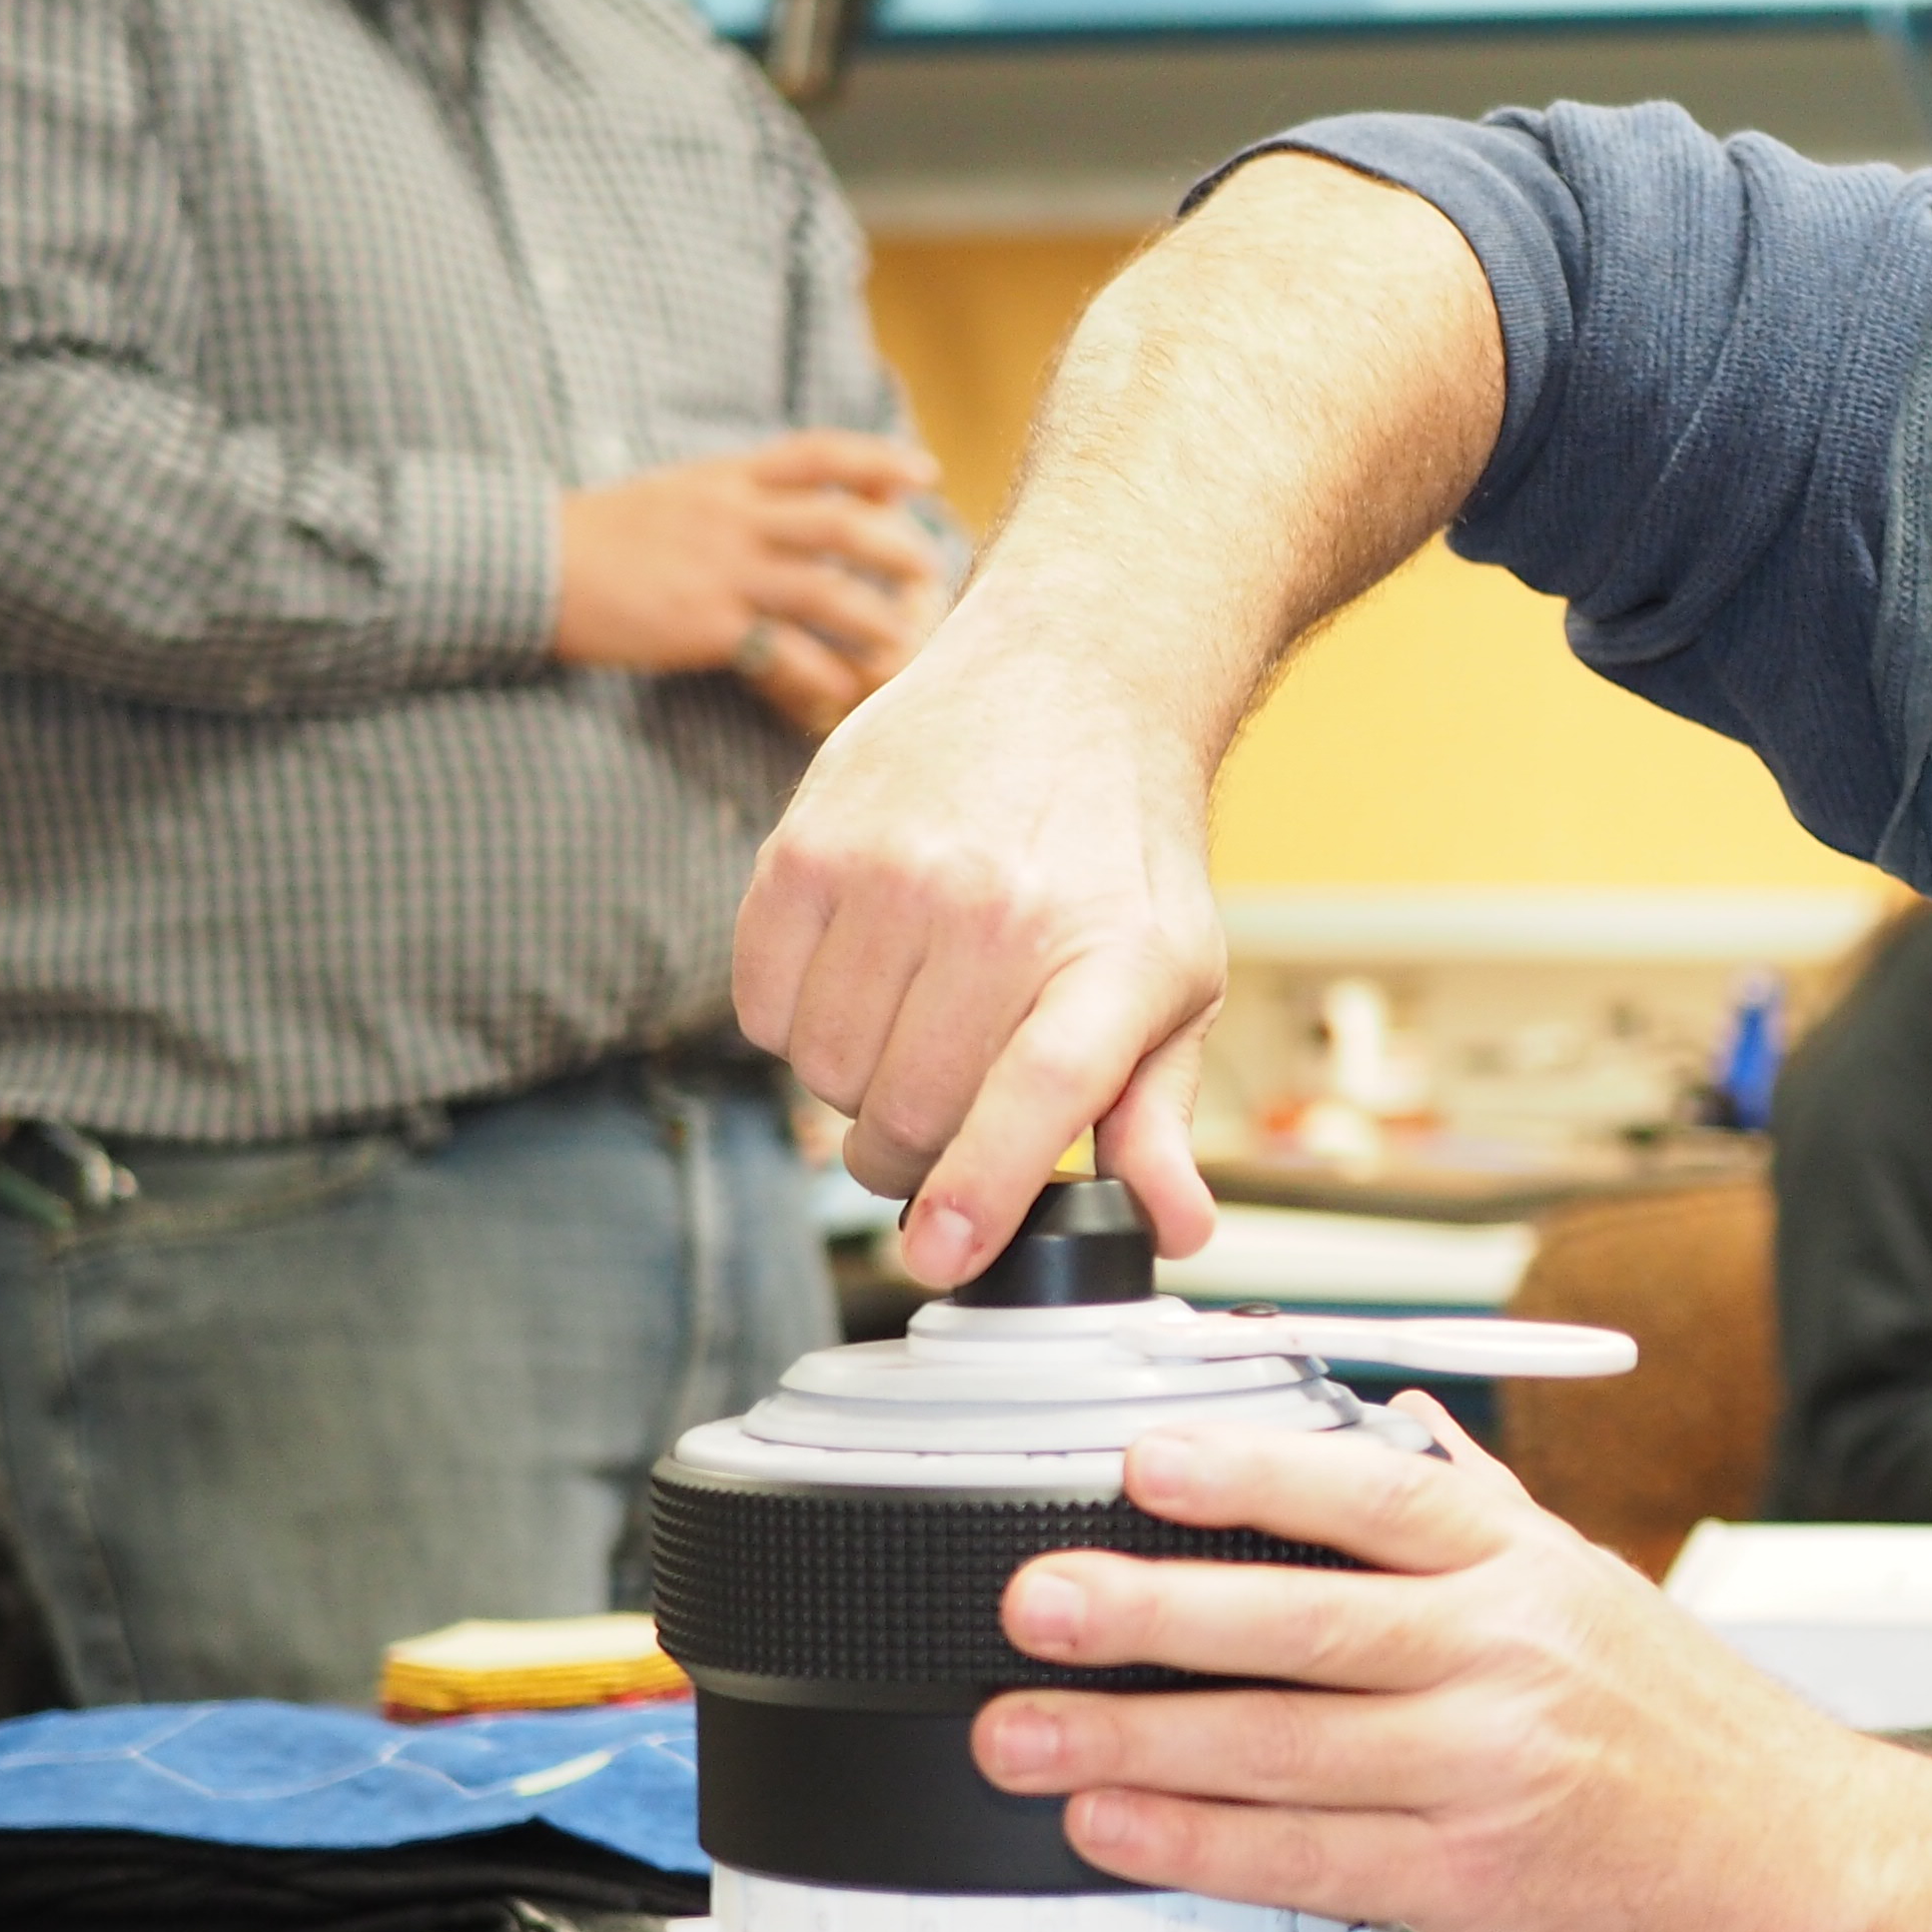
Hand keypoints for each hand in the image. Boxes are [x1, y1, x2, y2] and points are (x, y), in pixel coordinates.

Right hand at [558, 431, 946, 734]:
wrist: (531, 566)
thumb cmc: (606, 536)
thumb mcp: (680, 493)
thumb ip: (741, 492)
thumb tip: (800, 495)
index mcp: (726, 478)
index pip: (818, 452)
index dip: (879, 458)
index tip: (926, 474)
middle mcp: (732, 517)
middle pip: (841, 521)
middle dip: (899, 547)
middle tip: (931, 572)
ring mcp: (721, 572)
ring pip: (827, 590)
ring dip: (878, 619)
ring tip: (906, 644)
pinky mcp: (705, 626)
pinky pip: (784, 652)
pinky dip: (823, 674)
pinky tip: (842, 692)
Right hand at [727, 155, 1501, 1284]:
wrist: (1069, 680)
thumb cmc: (1123, 851)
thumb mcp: (1173, 979)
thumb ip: (1155, 1114)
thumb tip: (1170, 1228)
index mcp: (1111, 958)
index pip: (1033, 1097)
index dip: (978, 1191)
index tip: (936, 1251)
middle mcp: (1000, 912)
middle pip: (909, 1113)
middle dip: (918, 1151)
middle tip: (952, 1114)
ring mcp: (895, 874)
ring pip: (823, 1072)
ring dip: (853, 1086)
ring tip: (913, 1028)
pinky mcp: (805, 846)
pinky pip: (759, 1006)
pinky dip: (791, 1022)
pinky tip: (857, 976)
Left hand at [977, 1406, 1908, 1931]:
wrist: (1804, 1866)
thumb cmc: (1697, 1732)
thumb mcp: (1594, 1586)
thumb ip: (1483, 1505)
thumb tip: (1400, 1420)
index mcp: (1524, 1568)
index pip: (1372, 1496)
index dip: (1252, 1475)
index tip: (1145, 1462)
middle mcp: (1502, 1659)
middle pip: (1305, 1622)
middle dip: (1154, 1613)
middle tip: (1038, 1602)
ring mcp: (1483, 1772)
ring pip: (1281, 1749)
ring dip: (1136, 1743)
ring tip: (1023, 1733)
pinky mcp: (1467, 1878)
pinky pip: (1305, 1858)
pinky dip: (1198, 1845)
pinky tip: (1118, 1829)